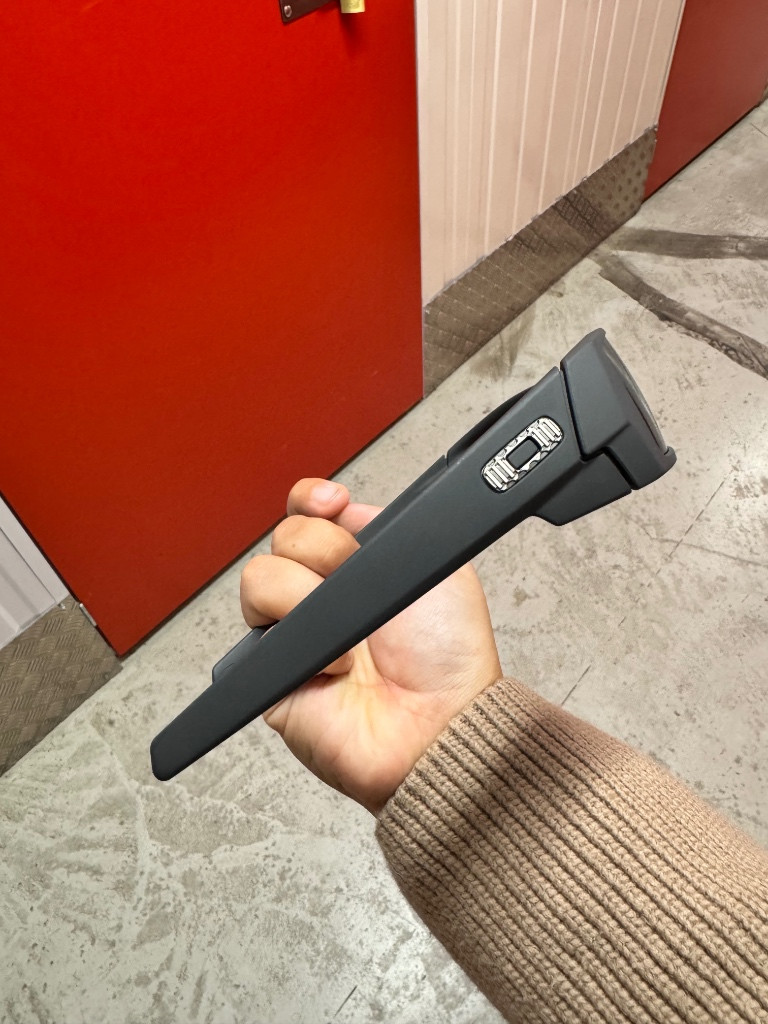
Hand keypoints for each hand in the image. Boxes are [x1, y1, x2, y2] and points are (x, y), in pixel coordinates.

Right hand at [240, 479, 501, 814]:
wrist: (438, 723)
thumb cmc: (449, 660)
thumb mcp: (441, 569)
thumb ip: (393, 529)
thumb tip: (347, 509)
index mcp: (358, 565)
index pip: (310, 513)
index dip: (312, 500)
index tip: (332, 503)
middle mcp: (321, 594)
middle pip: (286, 536)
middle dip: (324, 548)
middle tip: (356, 580)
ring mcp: (294, 630)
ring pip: (261, 575)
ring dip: (307, 596)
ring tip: (349, 634)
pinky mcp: (271, 670)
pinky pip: (256, 631)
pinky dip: (298, 640)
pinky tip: (334, 662)